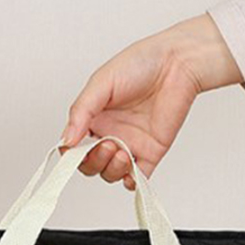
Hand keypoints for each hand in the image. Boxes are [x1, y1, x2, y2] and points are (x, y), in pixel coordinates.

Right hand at [61, 14, 242, 188]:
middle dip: (94, 162)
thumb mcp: (101, 83)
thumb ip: (81, 112)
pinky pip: (138, 177)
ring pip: (110, 173)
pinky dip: (132, 182)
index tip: (75, 151)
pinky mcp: (151, 151)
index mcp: (93, 118)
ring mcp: (130, 144)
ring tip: (122, 152)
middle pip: (90, 165)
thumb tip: (66, 140)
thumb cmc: (141, 63)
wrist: (178, 62)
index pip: (73, 148)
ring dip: (111, 170)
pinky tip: (131, 174)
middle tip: (106, 145)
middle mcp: (109, 133)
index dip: (72, 155)